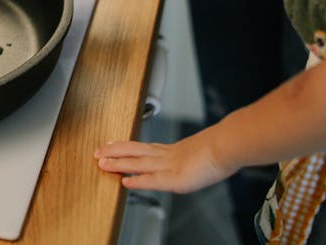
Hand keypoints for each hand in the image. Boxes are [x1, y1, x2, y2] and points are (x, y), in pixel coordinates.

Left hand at [94, 130, 235, 193]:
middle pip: (135, 151)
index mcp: (173, 150)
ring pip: (138, 163)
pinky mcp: (176, 179)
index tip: (111, 144)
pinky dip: (138, 181)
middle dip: (114, 152)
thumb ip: (195, 155)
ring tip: (102, 163)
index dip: (126, 147)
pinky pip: (152, 180)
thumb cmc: (221, 148)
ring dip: (119, 164)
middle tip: (97, 152)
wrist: (228, 145)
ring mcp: (170, 166)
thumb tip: (200, 156)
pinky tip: (125, 182)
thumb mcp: (204, 150)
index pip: (143, 148)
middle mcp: (167, 156)